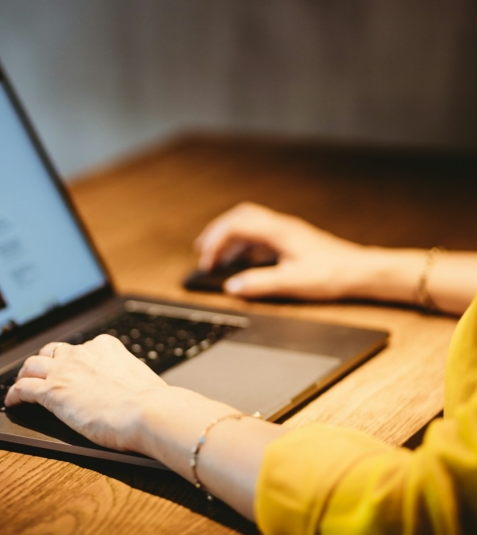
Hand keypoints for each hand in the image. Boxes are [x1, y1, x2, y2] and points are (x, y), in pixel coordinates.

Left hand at [4, 335, 168, 451]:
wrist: (148, 412)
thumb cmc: (152, 402)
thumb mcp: (139, 379)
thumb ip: (127, 380)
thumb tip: (133, 392)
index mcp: (105, 347)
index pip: (81, 348)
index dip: (71, 359)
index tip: (70, 368)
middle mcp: (82, 353)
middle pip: (52, 352)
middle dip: (45, 361)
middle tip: (42, 373)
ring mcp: (64, 370)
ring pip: (32, 365)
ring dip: (26, 374)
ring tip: (22, 383)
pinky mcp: (52, 391)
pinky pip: (23, 388)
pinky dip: (14, 394)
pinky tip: (12, 402)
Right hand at [195, 202, 367, 300]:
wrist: (363, 271)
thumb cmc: (333, 273)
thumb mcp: (292, 282)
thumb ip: (259, 284)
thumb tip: (232, 287)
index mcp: (278, 231)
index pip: (236, 226)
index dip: (216, 242)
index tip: (208, 262)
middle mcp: (281, 226)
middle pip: (240, 217)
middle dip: (217, 232)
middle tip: (203, 250)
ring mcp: (287, 232)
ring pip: (249, 224)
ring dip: (230, 237)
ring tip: (218, 256)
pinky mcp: (292, 241)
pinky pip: (260, 235)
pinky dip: (244, 245)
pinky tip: (243, 261)